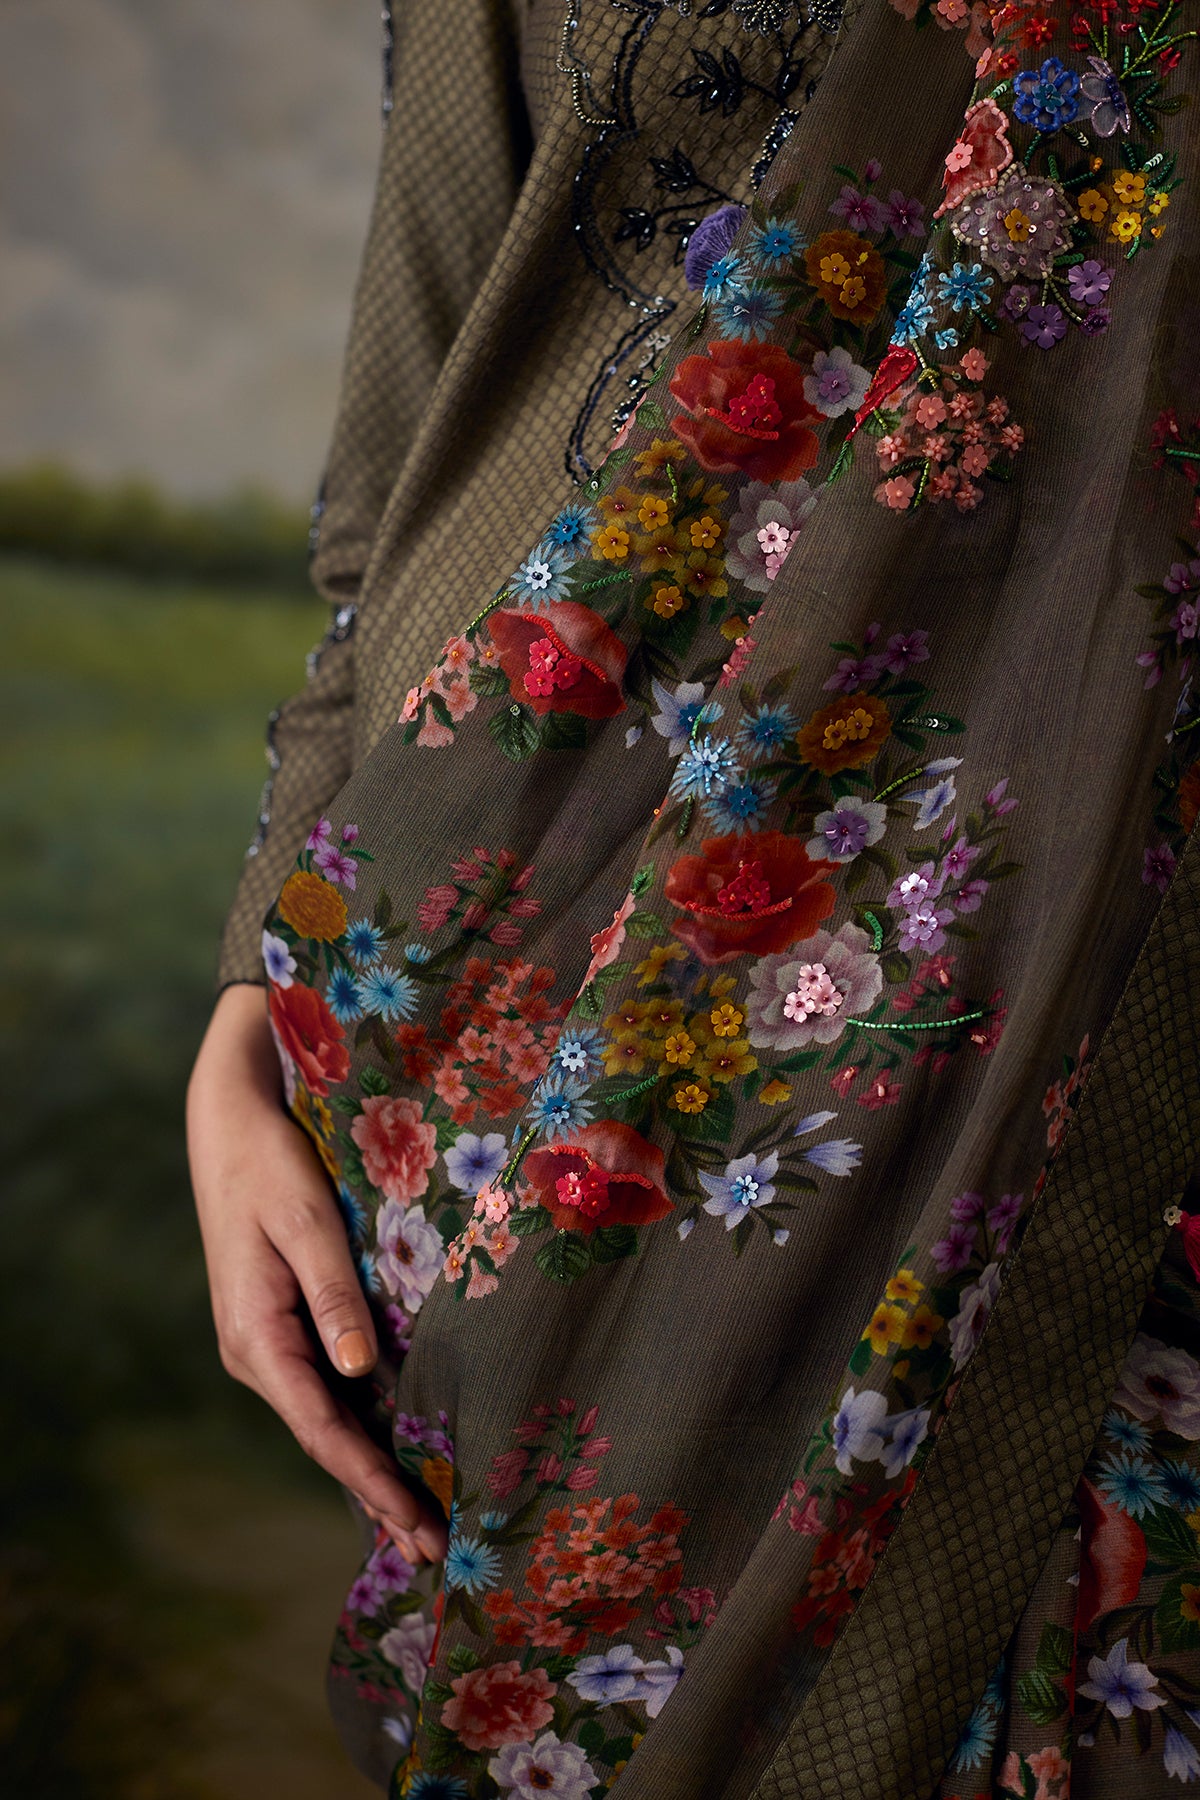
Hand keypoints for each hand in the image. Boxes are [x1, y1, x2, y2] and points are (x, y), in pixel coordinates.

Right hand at [186, 984, 446, 1564]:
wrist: (230, 1124)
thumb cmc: (272, 1166)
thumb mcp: (308, 1224)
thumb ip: (334, 1296)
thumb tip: (358, 1370)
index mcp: (256, 1338)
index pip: (323, 1430)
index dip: (372, 1482)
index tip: (418, 1525)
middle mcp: (257, 1353)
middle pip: (326, 1439)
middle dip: (379, 1495)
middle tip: (437, 1550)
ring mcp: (268, 1342)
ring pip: (328, 1419)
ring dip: (372, 1468)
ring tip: (422, 1520)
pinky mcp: (285, 1324)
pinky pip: (326, 1390)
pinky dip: (361, 1427)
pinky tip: (394, 1451)